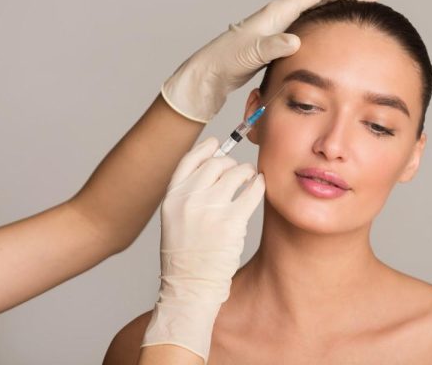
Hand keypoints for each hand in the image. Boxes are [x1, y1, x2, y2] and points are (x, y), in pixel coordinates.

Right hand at [141, 136, 264, 361]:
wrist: (189, 287)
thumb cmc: (185, 256)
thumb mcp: (175, 220)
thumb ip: (188, 195)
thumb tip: (214, 168)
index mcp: (172, 198)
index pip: (189, 160)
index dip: (205, 148)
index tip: (217, 144)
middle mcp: (188, 199)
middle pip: (215, 164)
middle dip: (230, 164)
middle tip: (238, 170)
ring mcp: (210, 210)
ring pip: (235, 174)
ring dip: (246, 172)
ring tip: (250, 178)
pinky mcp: (232, 222)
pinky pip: (251, 191)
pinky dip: (258, 185)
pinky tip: (259, 186)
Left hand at [161, 0, 378, 122]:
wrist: (211, 72)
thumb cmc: (227, 61)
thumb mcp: (250, 53)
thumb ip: (272, 46)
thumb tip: (294, 40)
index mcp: (277, 13)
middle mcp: (279, 16)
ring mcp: (279, 27)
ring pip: (315, 12)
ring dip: (337, 8)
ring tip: (357, 9)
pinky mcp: (277, 40)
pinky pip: (308, 27)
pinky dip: (324, 24)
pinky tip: (331, 32)